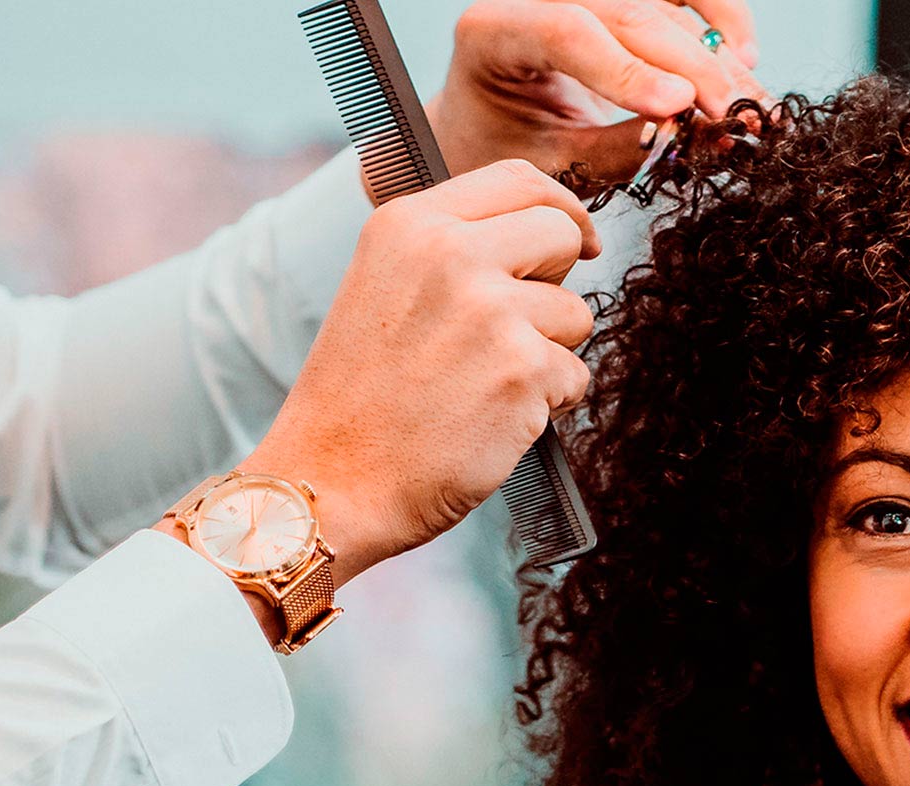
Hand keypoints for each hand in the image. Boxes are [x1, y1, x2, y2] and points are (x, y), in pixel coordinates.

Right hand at [236, 159, 599, 575]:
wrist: (331, 482)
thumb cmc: (361, 399)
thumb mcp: (383, 288)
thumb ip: (450, 251)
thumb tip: (547, 230)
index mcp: (408, 224)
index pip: (517, 179)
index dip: (560, 207)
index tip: (578, 240)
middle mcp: (448, 254)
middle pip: (560, 233)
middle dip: (558, 283)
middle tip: (518, 329)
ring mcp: (489, 310)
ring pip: (575, 314)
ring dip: (548, 354)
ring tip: (483, 385)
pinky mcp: (521, 370)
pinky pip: (575, 376)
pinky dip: (548, 406)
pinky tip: (490, 419)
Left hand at [432, 0, 765, 187]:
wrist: (494, 133)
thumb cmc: (510, 153)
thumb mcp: (552, 167)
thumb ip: (618, 151)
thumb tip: (699, 133)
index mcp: (493, 32)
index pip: (566, 31)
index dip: (627, 68)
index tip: (679, 108)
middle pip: (627, 12)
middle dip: (691, 67)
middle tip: (736, 119)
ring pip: (664, 5)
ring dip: (716, 58)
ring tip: (752, 110)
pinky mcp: (619, 0)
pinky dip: (721, 20)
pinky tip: (744, 60)